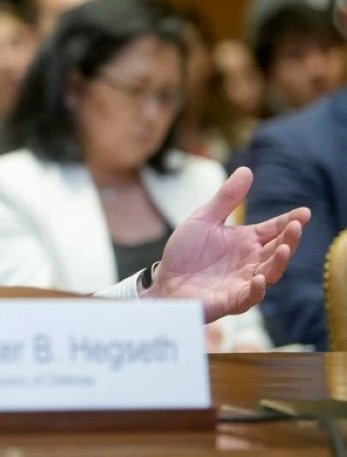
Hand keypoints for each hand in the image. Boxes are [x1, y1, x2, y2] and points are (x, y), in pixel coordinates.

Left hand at [145, 167, 309, 321]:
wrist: (165, 281)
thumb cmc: (186, 252)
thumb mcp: (204, 219)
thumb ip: (226, 198)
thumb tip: (247, 170)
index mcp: (245, 241)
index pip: (273, 229)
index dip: (289, 221)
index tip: (304, 212)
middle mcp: (250, 261)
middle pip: (277, 250)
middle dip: (289, 239)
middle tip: (296, 226)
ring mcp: (243, 281)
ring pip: (270, 274)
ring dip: (278, 262)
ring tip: (284, 248)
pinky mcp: (232, 300)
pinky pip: (250, 297)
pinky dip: (257, 289)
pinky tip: (259, 278)